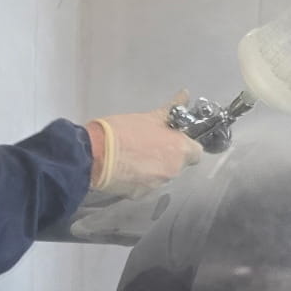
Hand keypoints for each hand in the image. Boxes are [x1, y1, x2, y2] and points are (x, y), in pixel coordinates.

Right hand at [84, 96, 203, 198]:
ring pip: (162, 176)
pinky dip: (140, 179)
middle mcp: (173, 171)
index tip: (174, 139)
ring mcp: (157, 185)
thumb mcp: (148, 117)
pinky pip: (146, 185)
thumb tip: (185, 95)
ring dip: (154, 168)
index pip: (197, 152)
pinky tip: (126, 168)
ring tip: (135, 156)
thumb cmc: (122, 132)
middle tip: (151, 144)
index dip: (186, 145)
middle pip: (179, 165)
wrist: (94, 154)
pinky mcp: (141, 195)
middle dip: (169, 156)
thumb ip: (171, 109)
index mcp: (179, 150)